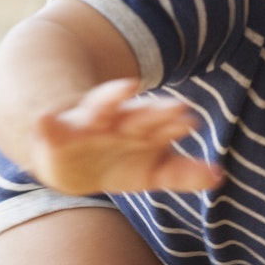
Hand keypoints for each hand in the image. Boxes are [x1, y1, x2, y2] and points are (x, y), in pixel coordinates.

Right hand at [31, 78, 221, 195]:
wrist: (67, 156)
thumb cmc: (117, 160)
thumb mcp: (150, 170)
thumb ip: (182, 174)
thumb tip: (220, 176)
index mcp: (141, 130)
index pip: (159, 125)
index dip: (172, 124)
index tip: (190, 121)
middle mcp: (116, 122)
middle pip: (137, 115)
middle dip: (154, 112)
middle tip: (177, 106)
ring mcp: (85, 124)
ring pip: (100, 109)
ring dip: (112, 99)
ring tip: (126, 87)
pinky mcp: (56, 134)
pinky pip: (50, 128)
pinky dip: (47, 124)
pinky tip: (44, 120)